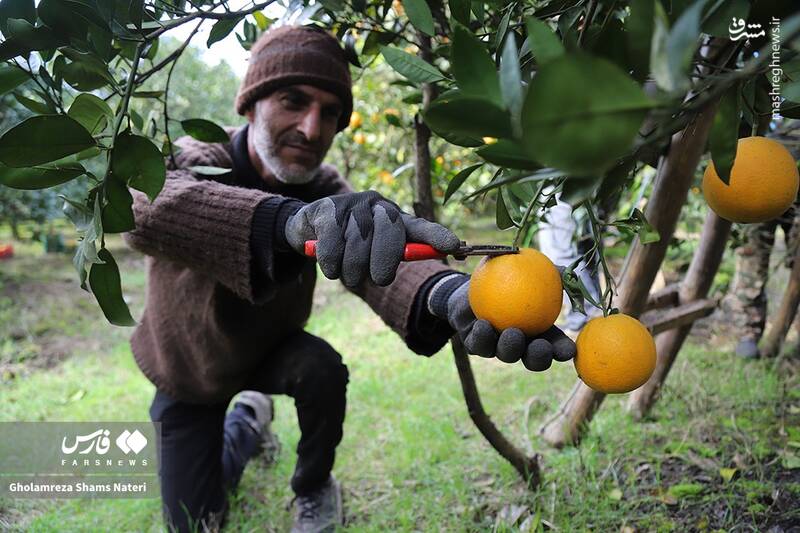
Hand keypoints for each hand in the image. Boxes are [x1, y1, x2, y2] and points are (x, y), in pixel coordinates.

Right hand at [284, 191, 460, 286]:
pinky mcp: (328, 209)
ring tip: (348, 275)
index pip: (420, 227)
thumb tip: (428, 259)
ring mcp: (353, 204)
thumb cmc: (352, 244)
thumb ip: (398, 255)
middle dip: (382, 264)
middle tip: (377, 280)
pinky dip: (332, 265)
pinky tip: (332, 266)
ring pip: (358, 246)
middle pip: (389, 235)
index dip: (435, 236)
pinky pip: (333, 247)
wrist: (310, 227)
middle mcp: (379, 206)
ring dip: (352, 271)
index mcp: (396, 218)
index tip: (453, 245)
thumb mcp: (376, 250)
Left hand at [428, 275, 575, 369]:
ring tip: (512, 332)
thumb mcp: (524, 270)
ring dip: (511, 347)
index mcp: (537, 331)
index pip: (554, 344)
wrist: (469, 286)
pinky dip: (482, 336)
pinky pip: (479, 345)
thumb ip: (545, 272)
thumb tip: (566, 271)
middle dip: (540, 357)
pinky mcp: (475, 345)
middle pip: (533, 359)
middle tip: (541, 346)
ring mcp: (497, 346)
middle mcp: (519, 343)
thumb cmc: (504, 276)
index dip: (562, 350)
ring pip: (506, 355)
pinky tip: (483, 325)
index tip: (569, 350)